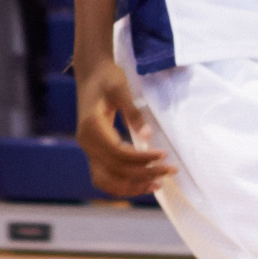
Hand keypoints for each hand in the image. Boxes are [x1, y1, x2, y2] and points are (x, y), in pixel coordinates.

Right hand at [75, 52, 173, 197]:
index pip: (119, 154)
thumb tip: (147, 137)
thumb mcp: (121, 88)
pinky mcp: (93, 151)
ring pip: (107, 180)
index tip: (164, 155)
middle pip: (115, 170)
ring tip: (157, 184)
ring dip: (132, 186)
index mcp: (92, 127)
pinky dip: (123, 183)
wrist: (91, 72)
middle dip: (144, 174)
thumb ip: (133, 113)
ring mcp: (88, 149)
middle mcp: (87, 142)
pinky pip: (105, 176)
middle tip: (170, 170)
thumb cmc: (108, 77)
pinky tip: (142, 182)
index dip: (142, 159)